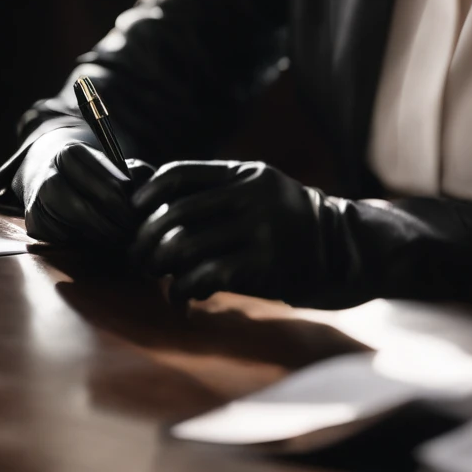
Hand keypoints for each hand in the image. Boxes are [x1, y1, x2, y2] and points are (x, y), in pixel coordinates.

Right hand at [14, 130, 154, 245]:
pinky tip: (92, 237)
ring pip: (69, 223)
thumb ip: (135, 173)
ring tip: (116, 237)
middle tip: (129, 232)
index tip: (137, 215)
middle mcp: (50, 172)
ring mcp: (37, 196)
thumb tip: (144, 193)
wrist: (54, 176)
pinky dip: (77, 240)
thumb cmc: (95, 174)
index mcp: (72, 152)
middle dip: (110, 224)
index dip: (124, 203)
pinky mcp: (32, 219)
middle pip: (83, 207)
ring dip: (97, 234)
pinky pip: (57, 236)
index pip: (104, 184)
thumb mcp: (116, 166)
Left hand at [131, 159, 334, 306]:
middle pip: (175, 213)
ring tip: (157, 275)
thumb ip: (212, 190)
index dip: (147, 193)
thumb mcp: (255, 190)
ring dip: (160, 265)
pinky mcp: (262, 263)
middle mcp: (248, 196)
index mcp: (242, 174)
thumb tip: (147, 186)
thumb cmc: (283, 221)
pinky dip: (183, 289)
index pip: (180, 174)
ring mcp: (257, 229)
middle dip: (145, 239)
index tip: (133, 211)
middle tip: (138, 257)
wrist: (338, 247)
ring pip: (185, 246)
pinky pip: (205, 276)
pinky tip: (182, 297)